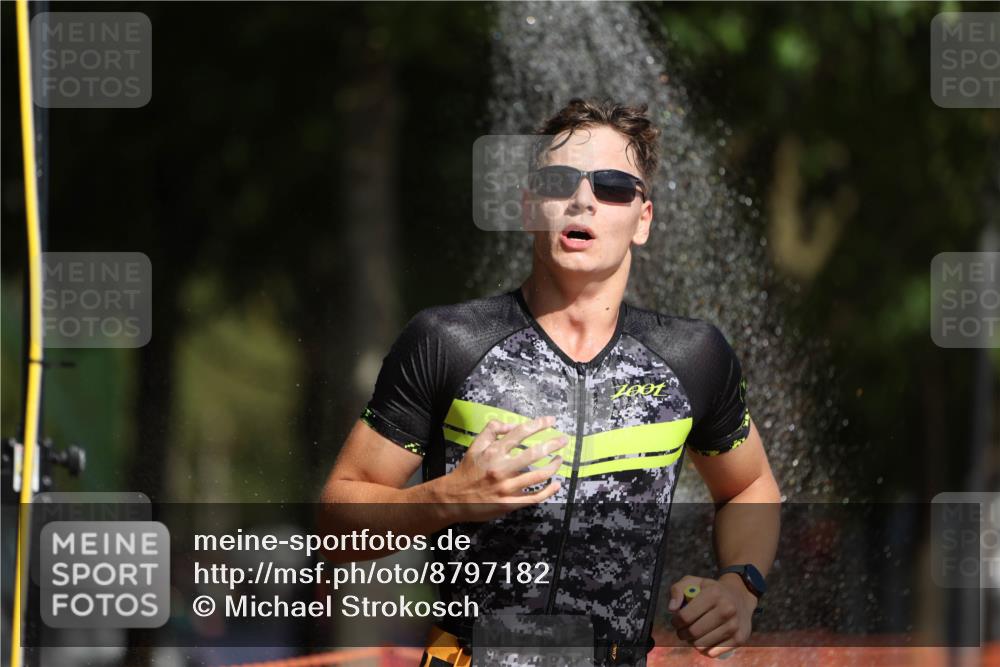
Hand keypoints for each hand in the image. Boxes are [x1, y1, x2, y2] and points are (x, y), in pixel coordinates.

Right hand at [437, 416, 567, 521]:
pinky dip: (548, 491)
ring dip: (553, 467)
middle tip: (564, 440)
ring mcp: (507, 488)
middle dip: (552, 445)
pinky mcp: (510, 504)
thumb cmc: (467, 470)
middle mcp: (501, 469)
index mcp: (493, 453)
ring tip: (560, 460)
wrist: (454, 498)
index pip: (520, 433)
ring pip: (538, 476)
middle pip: (534, 453)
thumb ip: (492, 431)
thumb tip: (511, 425)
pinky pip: (534, 498)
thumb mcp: (475, 445)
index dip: (538, 425)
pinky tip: (556, 485)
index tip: (551, 420)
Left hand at [668, 574, 756, 658]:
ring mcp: (734, 625)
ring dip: (692, 642)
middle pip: (693, 632)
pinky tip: (703, 641)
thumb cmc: (711, 590)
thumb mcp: (694, 582)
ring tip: (692, 635)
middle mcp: (726, 609)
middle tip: (682, 630)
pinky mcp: (739, 639)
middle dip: (682, 633)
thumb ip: (678, 590)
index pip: (685, 616)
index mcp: (713, 594)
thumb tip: (672, 609)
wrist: (740, 596)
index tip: (676, 621)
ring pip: (702, 645)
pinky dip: (704, 650)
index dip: (676, 621)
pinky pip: (713, 653)